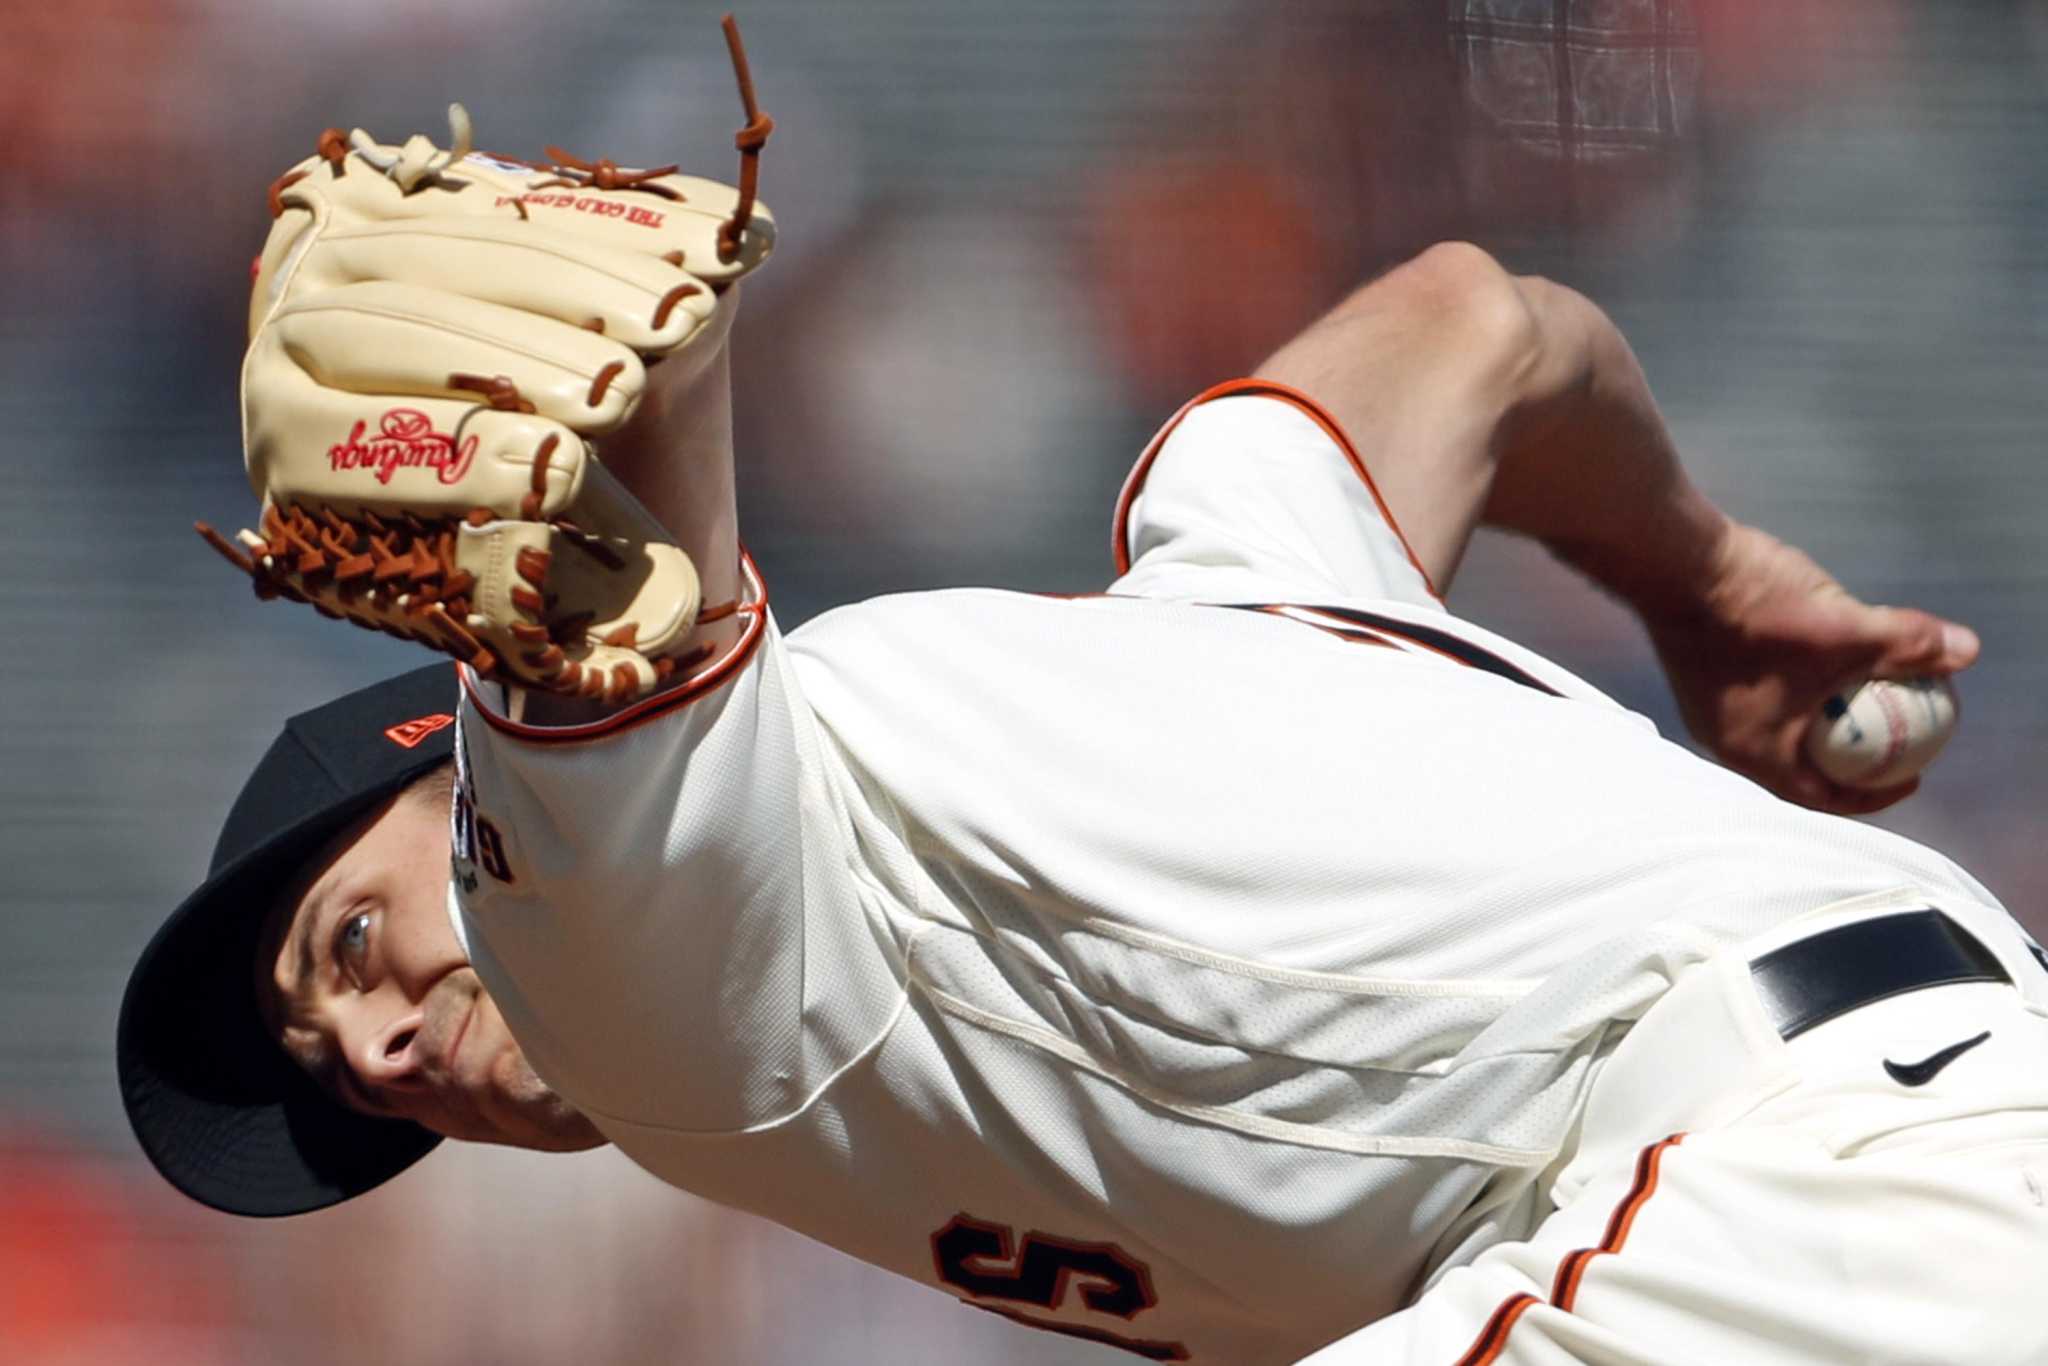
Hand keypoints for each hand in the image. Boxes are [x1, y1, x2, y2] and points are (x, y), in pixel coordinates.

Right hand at [1642, 522, 1979, 814]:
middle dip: (1850, 756)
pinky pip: (1760, 697)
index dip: (1875, 792)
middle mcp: (1724, 740)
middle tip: (1893, 737)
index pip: (1824, 797)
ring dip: (1821, 719)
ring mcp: (1707, 706)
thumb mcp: (1847, 628)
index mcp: (1756, 752)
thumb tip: (1967, 651)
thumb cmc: (1755, 609)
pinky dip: (1797, 690)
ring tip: (1861, 695)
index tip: (1912, 774)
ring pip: (1778, 728)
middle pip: (1801, 765)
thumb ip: (1908, 644)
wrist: (1675, 564)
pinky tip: (1819, 656)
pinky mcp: (1700, 672)